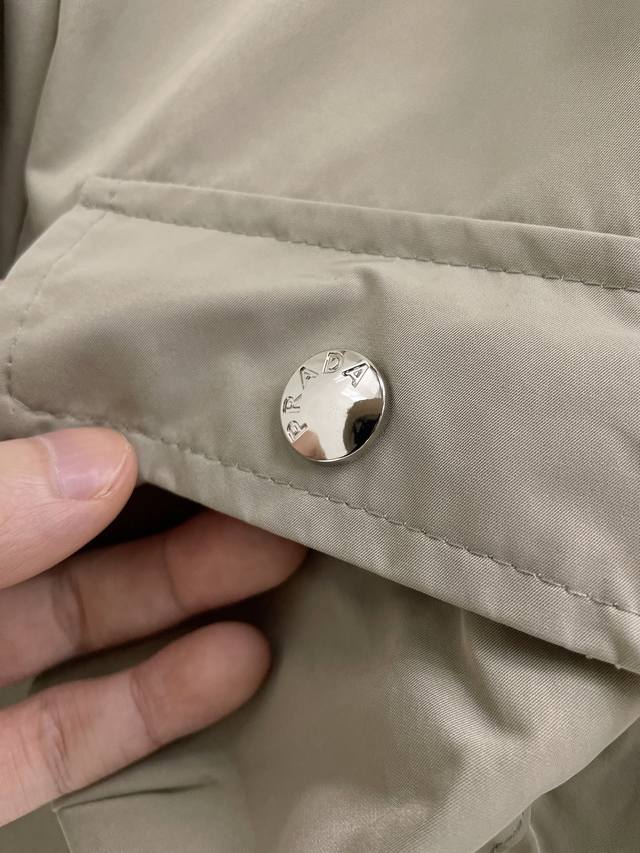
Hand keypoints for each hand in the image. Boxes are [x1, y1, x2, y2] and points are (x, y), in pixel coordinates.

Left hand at [0, 428, 305, 825]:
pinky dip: (157, 702)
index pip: (32, 464)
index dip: (113, 441)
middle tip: (270, 492)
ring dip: (190, 598)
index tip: (201, 423)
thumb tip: (101, 460)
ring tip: (282, 562)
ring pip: (93, 629)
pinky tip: (236, 663)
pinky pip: (77, 732)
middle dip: (181, 516)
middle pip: (80, 542)